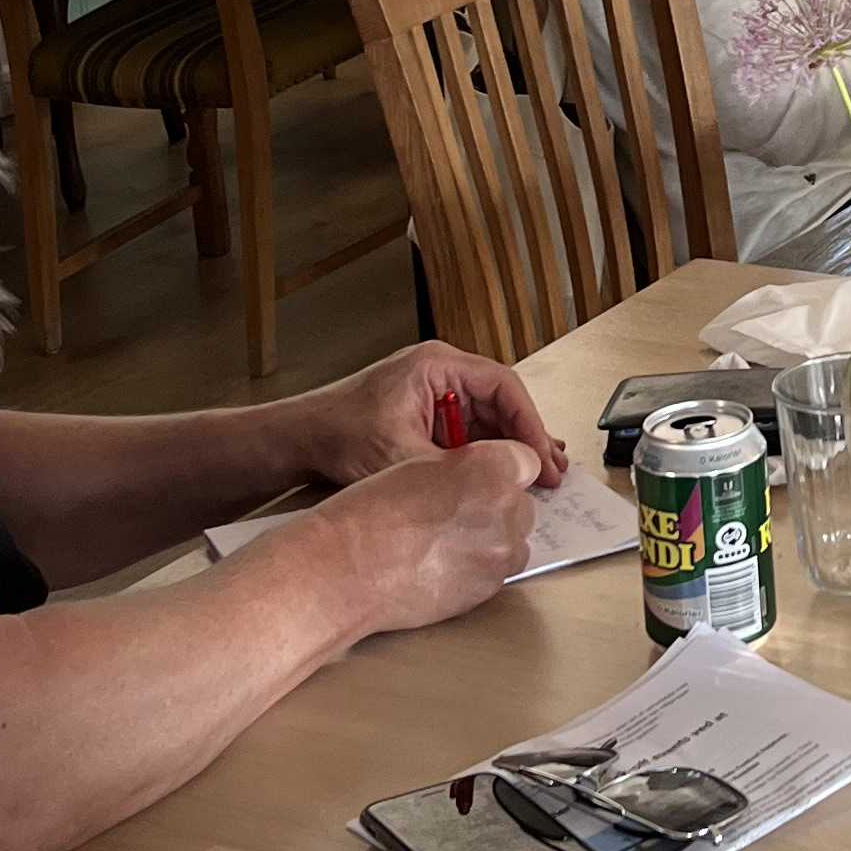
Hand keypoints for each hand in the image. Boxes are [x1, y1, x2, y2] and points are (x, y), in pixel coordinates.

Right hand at [270, 441, 546, 639]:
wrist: (348, 568)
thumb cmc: (373, 511)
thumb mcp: (420, 464)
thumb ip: (467, 467)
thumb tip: (490, 482)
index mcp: (489, 466)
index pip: (524, 459)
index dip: (502, 468)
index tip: (484, 478)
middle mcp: (506, 507)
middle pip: (522, 503)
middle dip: (497, 506)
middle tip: (454, 514)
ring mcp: (501, 552)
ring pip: (513, 540)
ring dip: (491, 539)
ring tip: (444, 543)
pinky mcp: (490, 588)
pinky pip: (498, 572)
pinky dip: (479, 568)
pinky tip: (441, 566)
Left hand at [277, 342, 564, 492]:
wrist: (295, 439)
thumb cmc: (336, 434)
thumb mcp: (398, 458)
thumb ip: (451, 469)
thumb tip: (497, 484)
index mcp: (437, 365)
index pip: (503, 387)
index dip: (529, 424)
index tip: (545, 457)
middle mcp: (440, 372)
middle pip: (501, 401)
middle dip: (528, 438)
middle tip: (555, 472)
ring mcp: (432, 393)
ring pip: (488, 418)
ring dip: (511, 448)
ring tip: (543, 477)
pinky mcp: (424, 415)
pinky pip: (468, 431)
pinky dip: (487, 454)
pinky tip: (505, 475)